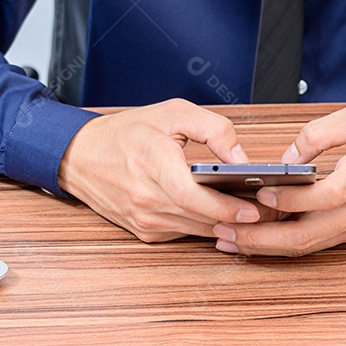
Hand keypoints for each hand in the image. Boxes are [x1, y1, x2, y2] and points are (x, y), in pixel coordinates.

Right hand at [57, 99, 266, 242]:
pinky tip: (220, 213)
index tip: (250, 208)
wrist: (79, 157)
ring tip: (251, 211)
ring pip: (196, 229)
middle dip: (236, 217)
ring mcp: (144, 219)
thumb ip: (213, 129)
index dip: (225, 207)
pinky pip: (183, 232)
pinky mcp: (144, 232)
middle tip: (266, 210)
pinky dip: (204, 225)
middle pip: (200, 218)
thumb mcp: (172, 113)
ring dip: (224, 224)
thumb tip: (240, 157)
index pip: (192, 197)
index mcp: (152, 164)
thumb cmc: (125, 133)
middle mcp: (146, 198)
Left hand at [212, 103, 345, 255]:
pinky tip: (263, 237)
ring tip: (233, 241)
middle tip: (225, 236)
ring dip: (268, 248)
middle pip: (306, 237)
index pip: (321, 197)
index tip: (259, 192)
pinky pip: (319, 243)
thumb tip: (288, 159)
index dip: (287, 199)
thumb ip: (321, 133)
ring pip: (309, 247)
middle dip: (260, 241)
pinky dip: (288, 243)